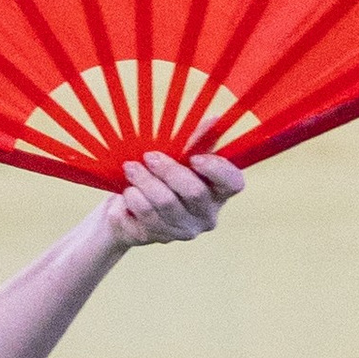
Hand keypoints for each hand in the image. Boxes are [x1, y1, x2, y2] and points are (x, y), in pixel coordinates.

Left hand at [102, 151, 244, 245]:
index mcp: (218, 192)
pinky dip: (132, 200)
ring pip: (164, 204)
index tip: (194, 157)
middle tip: (148, 156)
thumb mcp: (178, 157)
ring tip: (130, 169)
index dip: (217, 170)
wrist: (125, 207)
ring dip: (144, 181)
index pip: (233, 183)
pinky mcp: (156, 239)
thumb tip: (214, 119)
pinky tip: (127, 193)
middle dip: (168, 170)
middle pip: (194, 192)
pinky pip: (142, 217)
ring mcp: (181, 231)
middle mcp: (205, 216)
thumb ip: (196, 140)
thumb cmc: (159, 177)